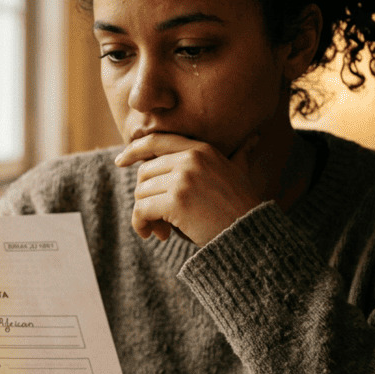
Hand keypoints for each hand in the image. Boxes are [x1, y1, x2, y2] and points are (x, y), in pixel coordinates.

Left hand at [114, 132, 262, 245]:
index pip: (157, 140)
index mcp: (201, 149)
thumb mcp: (240, 173)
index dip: (134, 150)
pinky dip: (140, 224)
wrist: (250, 235)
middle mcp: (190, 159)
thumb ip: (240, 154)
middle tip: (156, 219)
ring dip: (145, 215)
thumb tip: (255, 138)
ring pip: (141, 193)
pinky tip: (151, 235)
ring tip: (160, 230)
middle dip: (145, 197)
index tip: (120, 162)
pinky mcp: (176, 202)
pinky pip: (141, 210)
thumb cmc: (244, 207)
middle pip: (144, 173)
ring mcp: (183, 180)